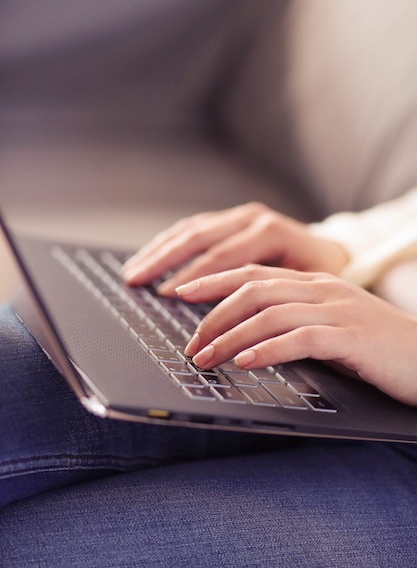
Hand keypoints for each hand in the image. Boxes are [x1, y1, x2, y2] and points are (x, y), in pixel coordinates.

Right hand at [123, 202, 349, 294]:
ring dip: (159, 250)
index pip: (222, 257)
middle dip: (164, 260)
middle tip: (136, 280)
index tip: (168, 296)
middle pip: (199, 237)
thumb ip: (272, 299)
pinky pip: (194, 228)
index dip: (193, 277)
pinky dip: (169, 243)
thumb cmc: (320, 277)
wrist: (333, 251)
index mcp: (271, 233)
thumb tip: (240, 326)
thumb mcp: (305, 289)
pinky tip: (151, 257)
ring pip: (191, 229)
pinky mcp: (231, 220)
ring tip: (134, 271)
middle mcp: (251, 218)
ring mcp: (240, 216)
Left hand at [175, 265, 416, 405]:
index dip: (214, 280)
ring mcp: (337, 310)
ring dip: (231, 337)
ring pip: (270, 314)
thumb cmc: (376, 346)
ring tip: (205, 358)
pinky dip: (267, 349)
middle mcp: (321, 289)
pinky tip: (245, 362)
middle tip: (190, 343)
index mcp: (314, 281)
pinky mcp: (350, 337)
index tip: (182, 291)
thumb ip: (295, 319)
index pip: (253, 272)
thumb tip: (246, 334)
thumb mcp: (331, 322)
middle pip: (253, 290)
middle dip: (214, 315)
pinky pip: (300, 339)